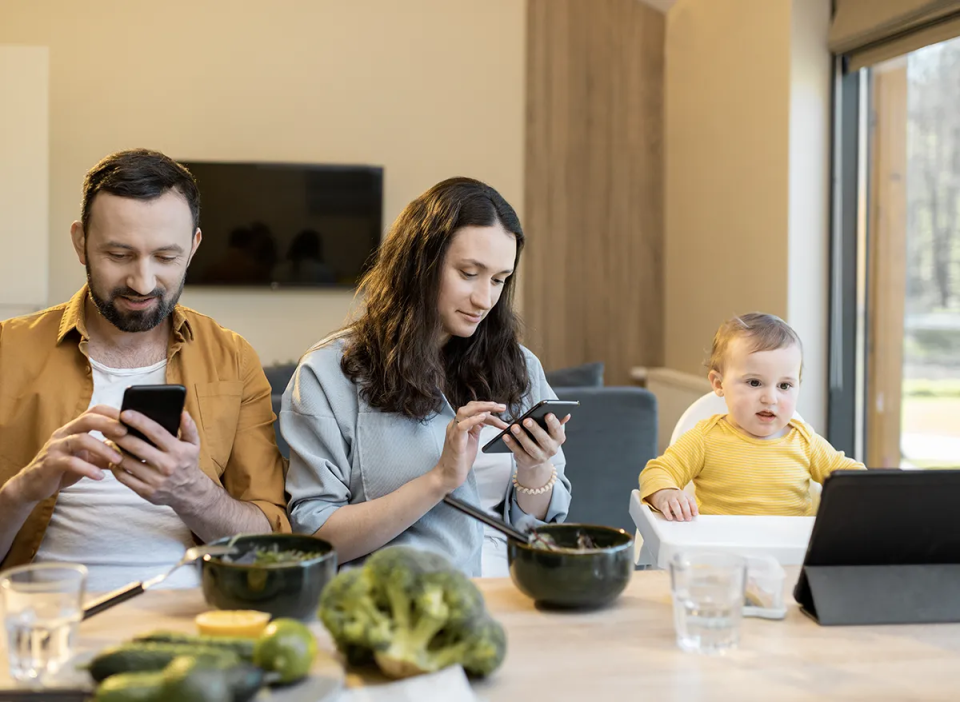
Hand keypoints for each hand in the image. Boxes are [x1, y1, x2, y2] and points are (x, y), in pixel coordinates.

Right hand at [9, 406, 125, 504]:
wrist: (35, 484)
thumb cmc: (65, 467)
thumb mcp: (90, 457)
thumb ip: (108, 451)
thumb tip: (135, 448)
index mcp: (75, 428)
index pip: (94, 410)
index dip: (112, 412)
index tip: (131, 420)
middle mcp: (65, 433)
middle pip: (88, 419)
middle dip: (109, 424)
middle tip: (126, 433)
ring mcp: (56, 446)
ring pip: (81, 440)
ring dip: (103, 449)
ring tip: (118, 461)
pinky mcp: (50, 463)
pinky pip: (70, 462)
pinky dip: (87, 469)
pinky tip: (100, 476)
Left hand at [110, 409, 206, 509]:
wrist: (189, 493)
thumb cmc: (188, 463)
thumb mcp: (194, 445)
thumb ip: (189, 428)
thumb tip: (182, 413)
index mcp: (177, 451)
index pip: (156, 432)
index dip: (139, 422)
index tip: (125, 413)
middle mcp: (166, 465)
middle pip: (137, 447)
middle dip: (119, 435)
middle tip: (107, 427)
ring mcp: (155, 480)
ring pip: (127, 463)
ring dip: (114, 451)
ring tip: (108, 442)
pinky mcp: (146, 492)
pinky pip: (124, 477)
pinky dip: (115, 467)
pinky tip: (113, 459)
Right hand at [432, 402, 507, 493]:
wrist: (449, 475)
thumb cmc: (461, 458)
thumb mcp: (472, 439)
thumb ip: (477, 427)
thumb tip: (487, 416)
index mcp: (460, 424)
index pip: (474, 410)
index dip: (488, 408)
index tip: (501, 409)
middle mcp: (455, 425)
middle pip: (470, 407)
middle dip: (487, 405)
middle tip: (502, 407)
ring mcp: (453, 432)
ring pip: (465, 412)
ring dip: (482, 408)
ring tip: (495, 408)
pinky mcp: (455, 441)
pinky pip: (461, 426)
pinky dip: (472, 420)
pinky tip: (483, 417)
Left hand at [503, 412, 569, 472]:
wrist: (536, 460)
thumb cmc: (542, 439)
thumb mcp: (550, 431)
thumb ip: (556, 422)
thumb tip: (567, 415)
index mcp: (558, 439)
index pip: (557, 430)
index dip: (553, 423)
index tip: (548, 414)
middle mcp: (551, 450)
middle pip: (543, 439)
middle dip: (534, 429)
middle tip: (526, 420)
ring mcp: (540, 458)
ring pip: (530, 447)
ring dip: (521, 437)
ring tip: (514, 427)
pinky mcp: (528, 463)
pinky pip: (519, 453)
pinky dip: (512, 444)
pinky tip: (505, 436)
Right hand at [649, 488, 697, 520]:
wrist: (663, 495)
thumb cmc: (676, 500)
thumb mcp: (684, 501)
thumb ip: (689, 507)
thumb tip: (694, 516)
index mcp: (684, 494)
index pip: (691, 500)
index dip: (694, 507)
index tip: (695, 514)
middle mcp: (677, 495)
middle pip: (683, 502)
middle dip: (686, 511)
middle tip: (688, 518)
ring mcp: (669, 498)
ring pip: (675, 504)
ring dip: (678, 513)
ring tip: (681, 519)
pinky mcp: (662, 502)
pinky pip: (665, 508)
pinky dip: (668, 514)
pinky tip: (670, 518)